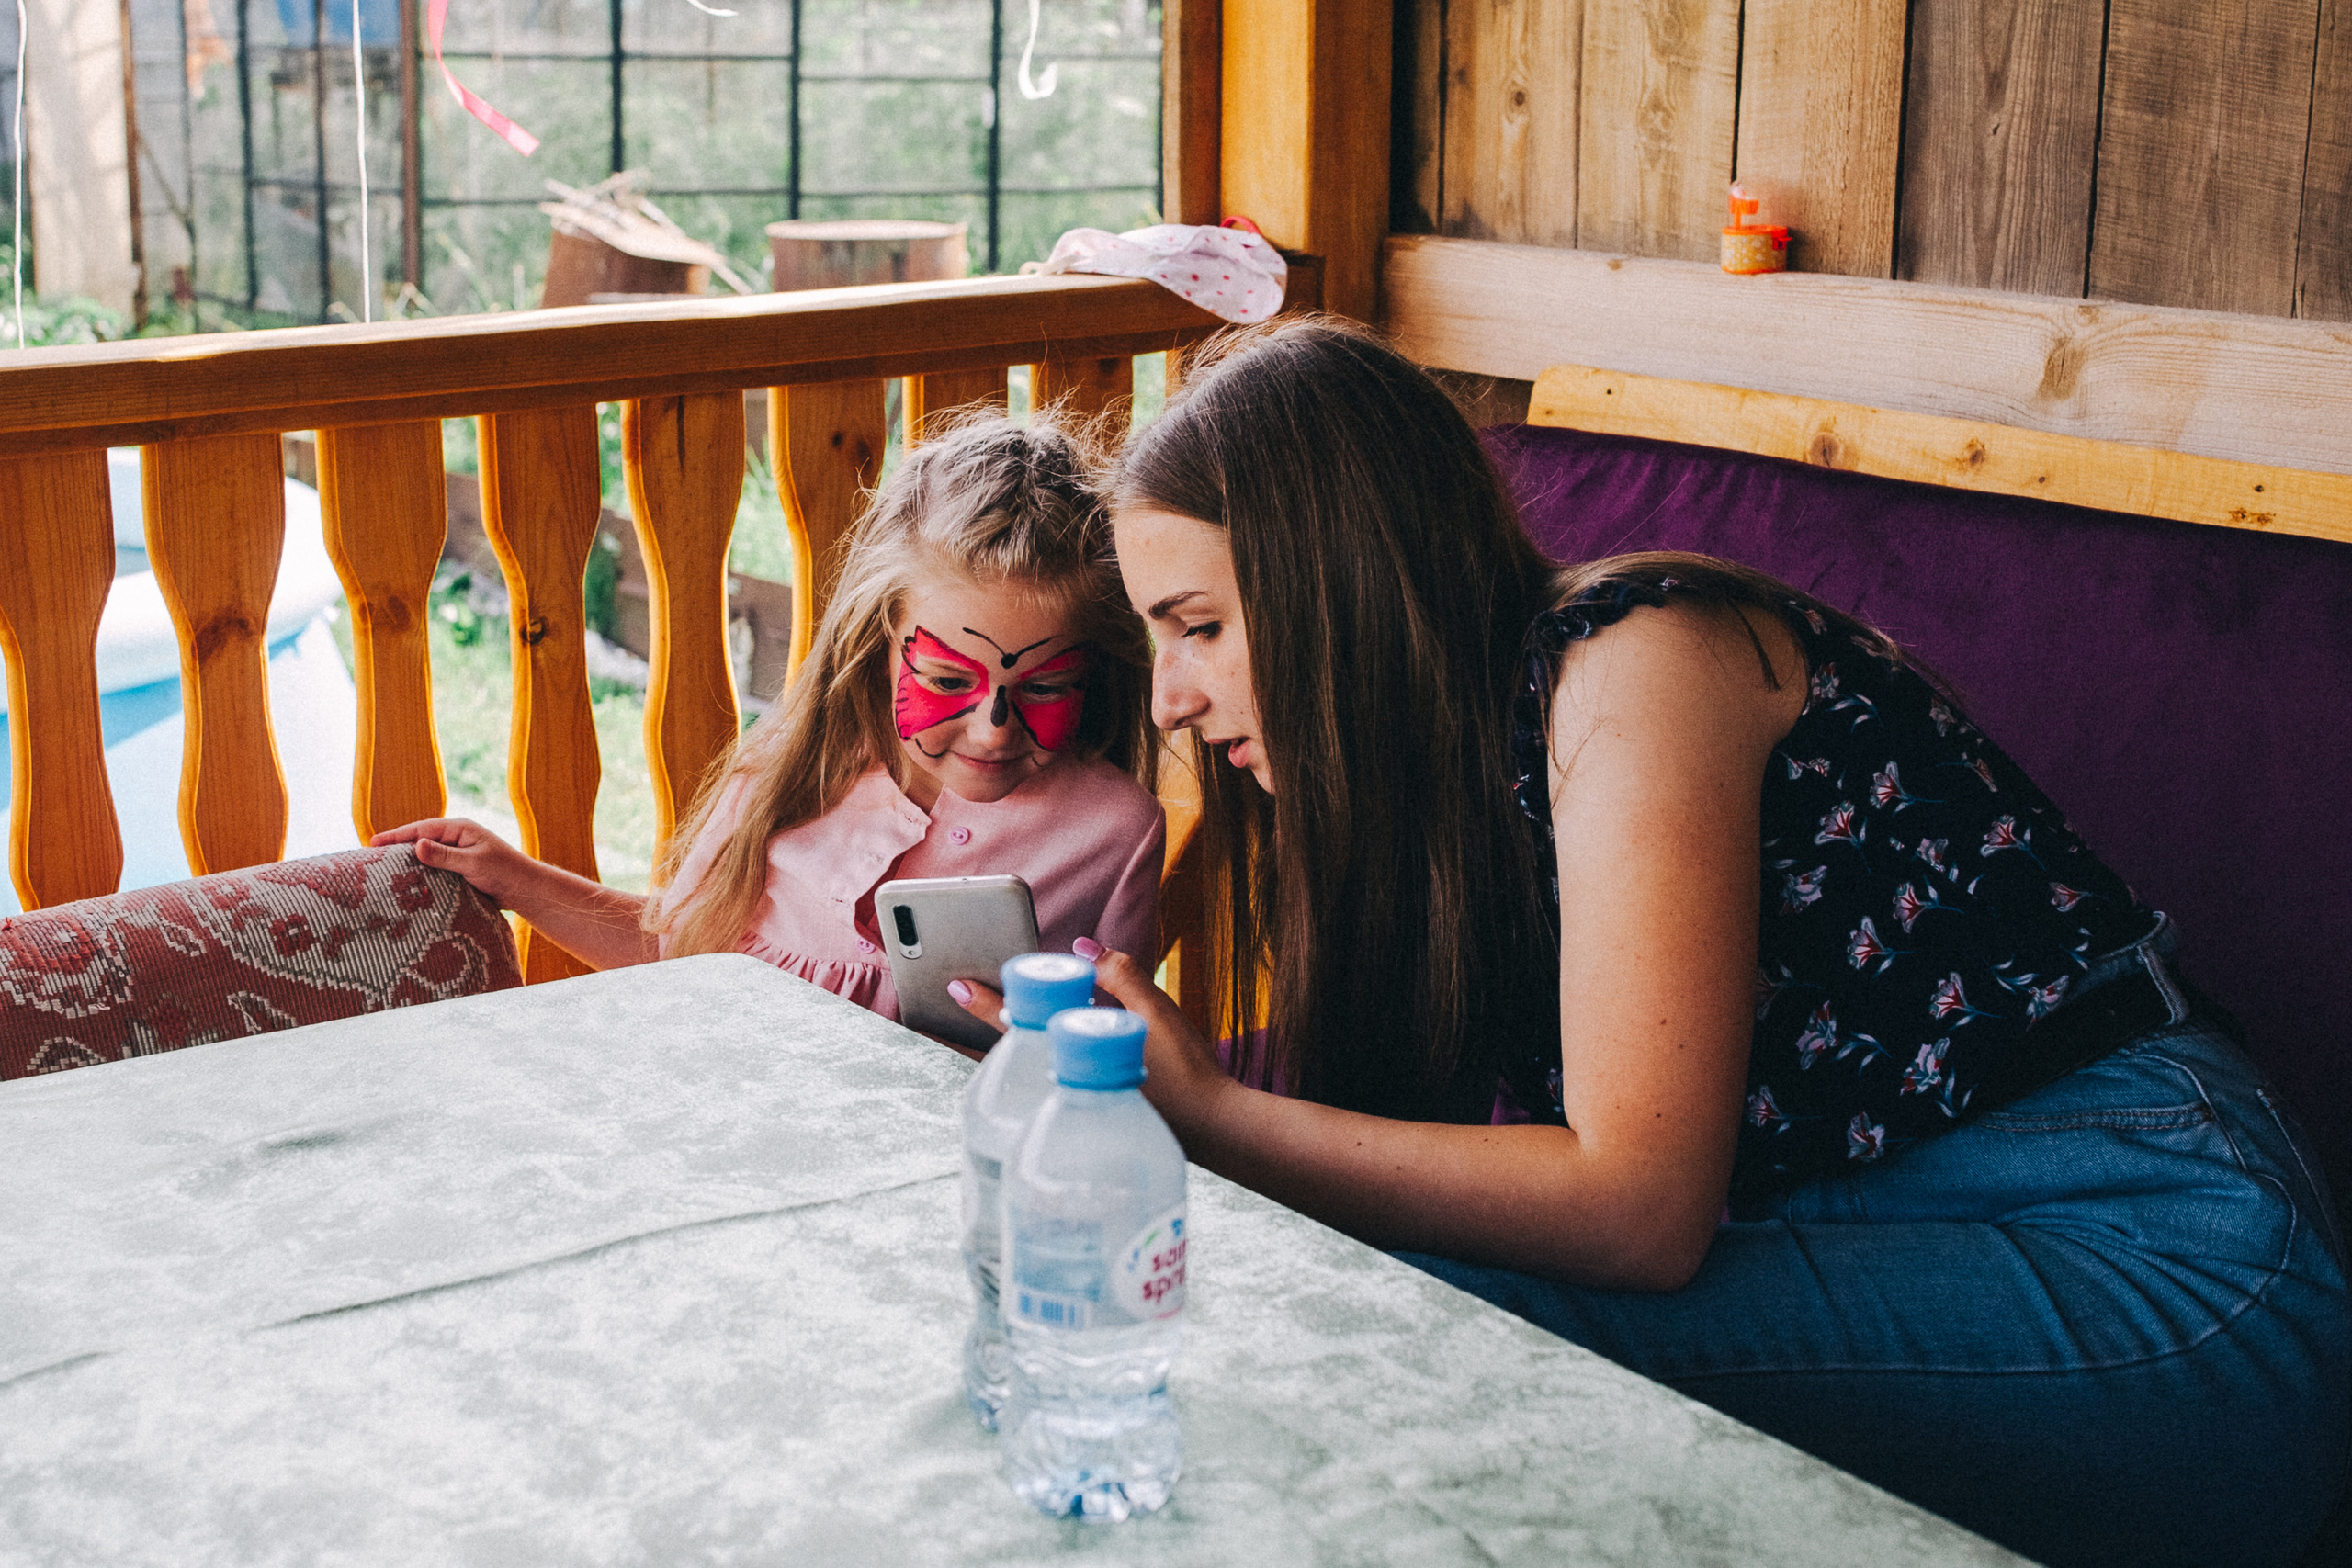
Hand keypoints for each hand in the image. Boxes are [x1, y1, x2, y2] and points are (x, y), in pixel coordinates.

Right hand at [370, 818, 535, 906]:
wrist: (525, 889)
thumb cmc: (505, 872)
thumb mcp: (473, 864)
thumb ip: (445, 856)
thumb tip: (416, 844)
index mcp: (459, 829)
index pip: (421, 829)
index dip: (396, 836)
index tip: (372, 843)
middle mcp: (456, 838)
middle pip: (419, 841)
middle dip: (395, 848)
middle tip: (367, 858)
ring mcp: (456, 854)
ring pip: (425, 856)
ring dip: (406, 863)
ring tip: (379, 871)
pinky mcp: (458, 870)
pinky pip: (433, 870)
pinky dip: (419, 874)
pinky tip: (405, 885)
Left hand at [948, 941, 1231, 1138]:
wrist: (1214, 1130)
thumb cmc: (1189, 1071)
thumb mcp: (1158, 1011)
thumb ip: (1119, 975)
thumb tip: (1082, 947)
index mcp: (1076, 1056)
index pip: (1016, 1023)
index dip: (985, 1002)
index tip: (957, 985)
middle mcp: (1067, 1082)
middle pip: (1009, 1049)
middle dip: (983, 1024)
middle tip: (961, 995)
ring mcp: (1076, 1101)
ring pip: (1026, 1068)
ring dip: (1007, 1044)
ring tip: (993, 1020)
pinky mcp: (1090, 1111)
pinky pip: (1049, 1082)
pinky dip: (1037, 1062)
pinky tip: (1044, 1049)